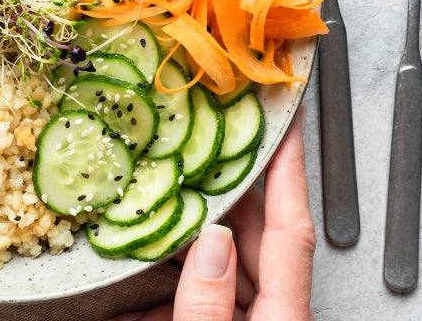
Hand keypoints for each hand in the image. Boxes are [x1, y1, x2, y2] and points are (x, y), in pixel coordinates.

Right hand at [114, 107, 315, 320]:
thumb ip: (207, 304)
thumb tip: (211, 242)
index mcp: (284, 317)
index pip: (292, 227)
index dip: (290, 166)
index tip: (289, 119)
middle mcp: (276, 317)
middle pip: (253, 239)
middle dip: (221, 193)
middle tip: (200, 147)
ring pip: (224, 271)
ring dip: (184, 247)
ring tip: (156, 210)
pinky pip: (204, 305)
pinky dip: (167, 298)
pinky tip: (129, 303)